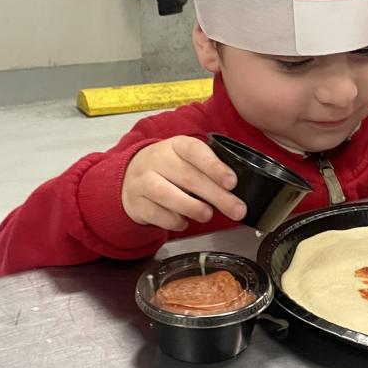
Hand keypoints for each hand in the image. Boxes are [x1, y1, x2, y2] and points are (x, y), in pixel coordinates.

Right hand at [122, 137, 246, 229]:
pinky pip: (155, 213)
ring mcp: (143, 181)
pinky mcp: (136, 202)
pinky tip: (184, 222)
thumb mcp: (187, 161)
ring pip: (166, 193)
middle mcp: (157, 160)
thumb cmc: (169, 170)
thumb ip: (209, 172)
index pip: (195, 151)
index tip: (232, 182)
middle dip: (216, 195)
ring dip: (192, 207)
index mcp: (175, 145)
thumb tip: (236, 192)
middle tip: (237, 209)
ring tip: (207, 215)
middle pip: (187, 176)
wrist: (131, 178)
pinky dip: (172, 220)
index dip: (214, 166)